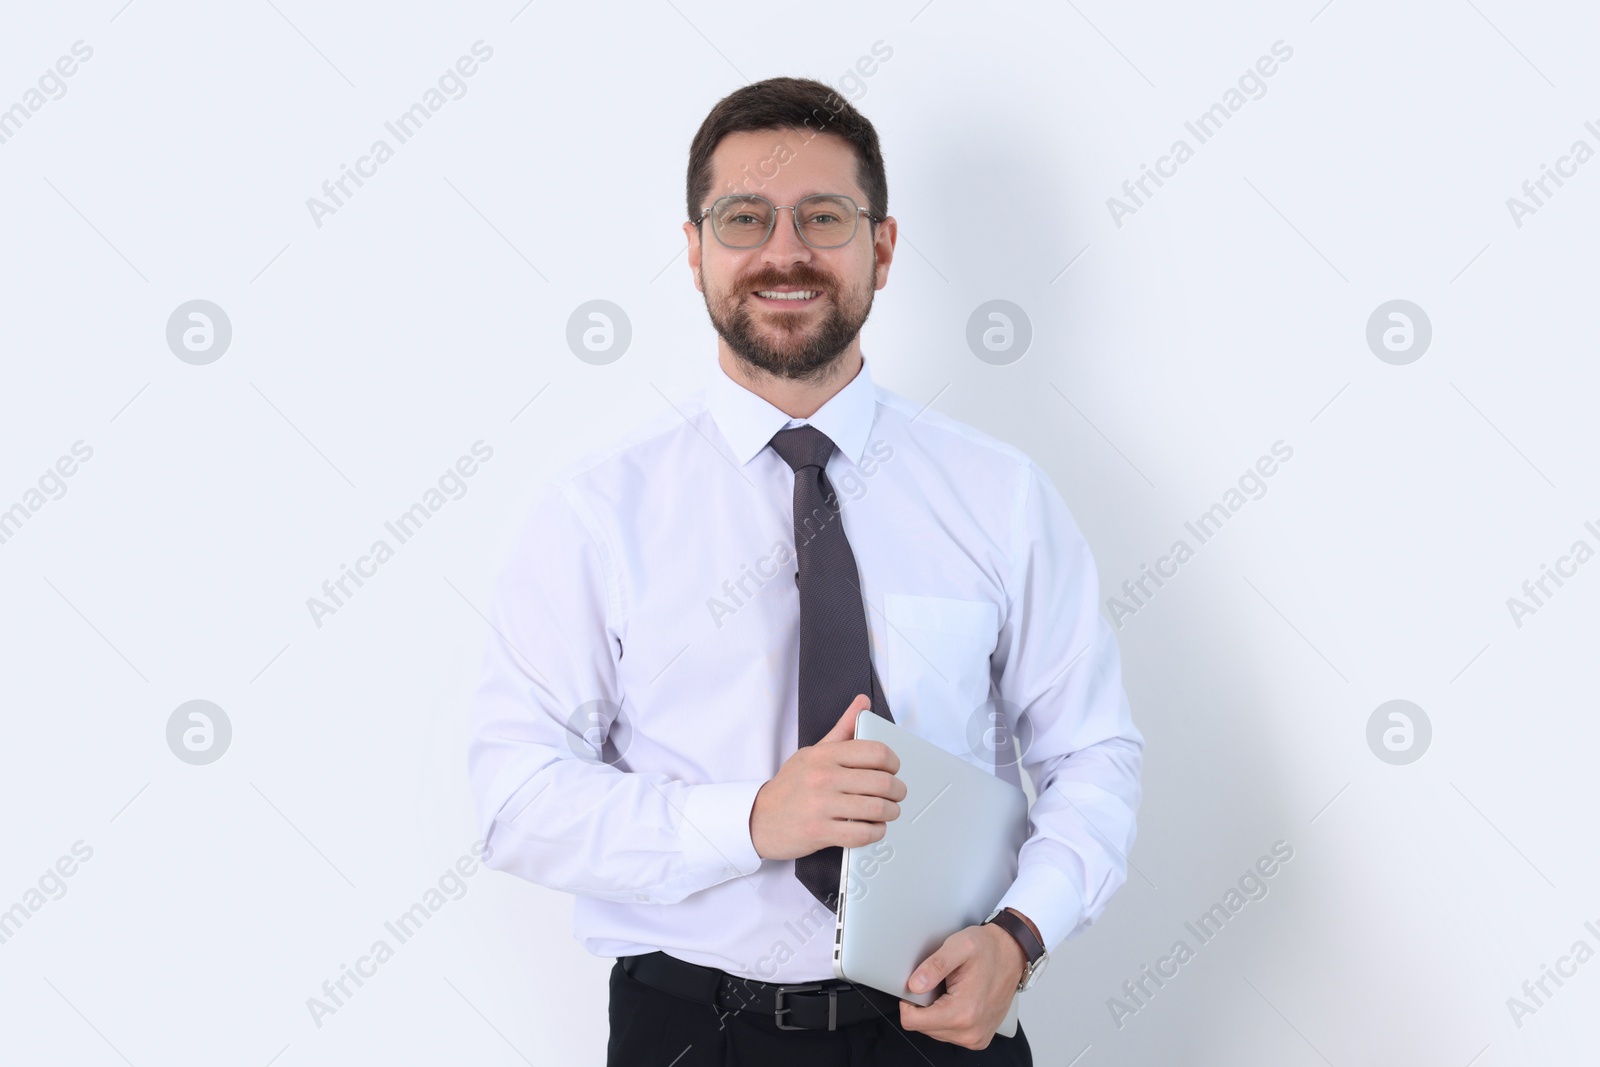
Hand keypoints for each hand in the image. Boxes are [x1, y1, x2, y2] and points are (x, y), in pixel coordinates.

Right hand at [749, 695, 905, 860]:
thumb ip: (842, 729)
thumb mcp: (812, 752)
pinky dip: (876, 832)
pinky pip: (862, 834)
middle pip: (882, 782)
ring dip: (890, 813)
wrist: (758, 818)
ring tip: (888, 812)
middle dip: (898, 791)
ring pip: (876, 809)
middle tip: (897, 794)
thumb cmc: (790, 786)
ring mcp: (821, 805)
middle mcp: (823, 777)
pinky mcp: (820, 832)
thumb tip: (863, 702)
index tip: (893, 769)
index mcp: (824, 755)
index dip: (893, 762)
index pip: (875, 752)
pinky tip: (873, 828)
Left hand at [898, 922, 1025, 1049]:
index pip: (912, 1021)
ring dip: (936, 1011)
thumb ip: (934, 966)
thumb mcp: (959, 946)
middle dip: (925, 1005)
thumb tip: (914, 985)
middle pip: (922, 1027)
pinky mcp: (979, 1038)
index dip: (908, 1001)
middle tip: (941, 983)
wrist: (1013, 953)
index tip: (919, 985)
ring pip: (934, 1031)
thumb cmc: (988, 949)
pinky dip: (948, 1017)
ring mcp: (976, 1038)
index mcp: (962, 1012)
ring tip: (952, 990)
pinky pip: (949, 1033)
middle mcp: (970, 1032)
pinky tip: (959, 999)